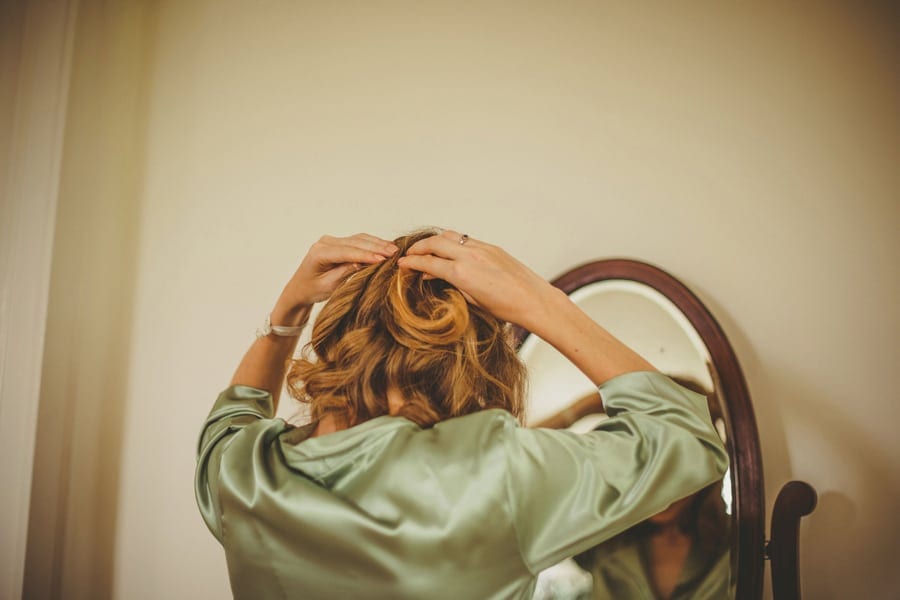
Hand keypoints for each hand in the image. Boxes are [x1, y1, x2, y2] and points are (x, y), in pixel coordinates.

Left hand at [274, 233, 398, 319]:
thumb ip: (345, 272)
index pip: (346, 252)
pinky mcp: (339, 242)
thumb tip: (363, 263)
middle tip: (395, 253)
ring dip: (377, 243)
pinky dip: (372, 244)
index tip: (382, 259)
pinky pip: (358, 241)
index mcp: (319, 253)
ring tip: (394, 249)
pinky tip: (385, 247)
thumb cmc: (312, 290)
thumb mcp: (329, 286)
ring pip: (359, 239)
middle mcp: (325, 242)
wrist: (301, 288)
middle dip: (376, 247)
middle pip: (355, 242)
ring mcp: (332, 240)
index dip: (366, 255)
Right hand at [398, 229, 556, 328]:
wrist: (534, 300)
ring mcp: (482, 249)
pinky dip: (452, 242)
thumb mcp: (471, 300)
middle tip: (409, 254)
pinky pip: (465, 239)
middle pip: (435, 243)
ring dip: (435, 241)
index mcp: (462, 273)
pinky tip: (449, 250)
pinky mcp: (492, 247)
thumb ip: (450, 284)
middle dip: (419, 247)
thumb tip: (433, 276)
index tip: (401, 264)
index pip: (428, 262)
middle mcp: (470, 256)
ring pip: (450, 236)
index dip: (411, 263)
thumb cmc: (506, 308)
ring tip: (426, 249)